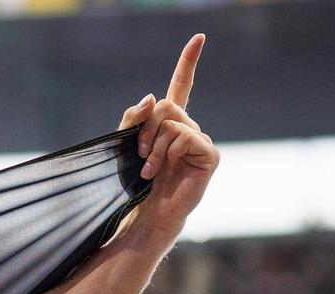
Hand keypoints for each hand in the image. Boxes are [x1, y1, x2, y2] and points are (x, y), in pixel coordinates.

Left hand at [118, 34, 218, 241]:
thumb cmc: (133, 184)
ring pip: (172, 123)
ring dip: (152, 147)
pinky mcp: (209, 155)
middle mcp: (189, 128)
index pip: (182, 86)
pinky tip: (162, 171)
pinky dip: (167, 153)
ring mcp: (201, 141)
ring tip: (148, 170)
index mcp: (171, 123)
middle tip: (138, 154)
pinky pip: (185, 136)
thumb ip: (133, 118)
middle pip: (166, 105)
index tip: (199, 37)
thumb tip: (152, 97)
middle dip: (144, 128)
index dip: (189, 62)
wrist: (145, 214)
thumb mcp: (124, 145)